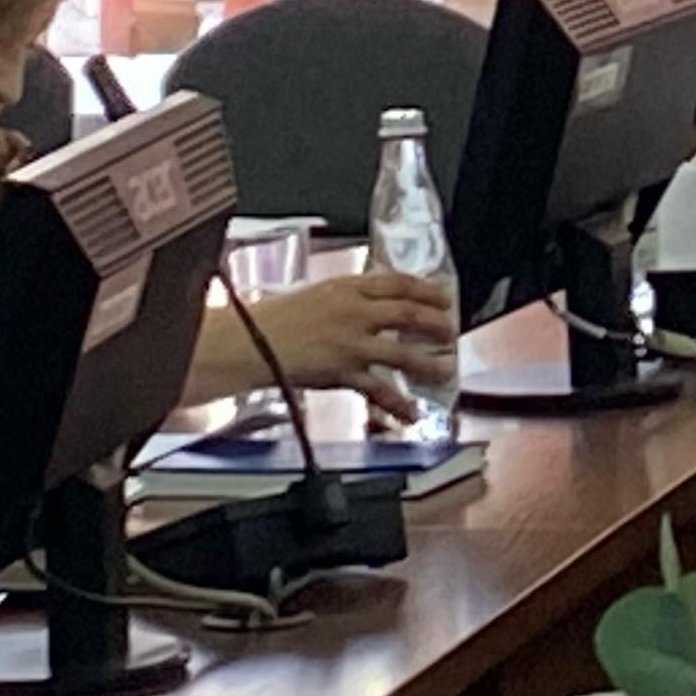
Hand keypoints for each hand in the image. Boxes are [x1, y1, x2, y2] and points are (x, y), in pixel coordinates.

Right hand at [243, 272, 461, 421]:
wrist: (244, 341)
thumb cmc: (271, 319)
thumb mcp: (314, 295)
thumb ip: (345, 299)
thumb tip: (370, 304)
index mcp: (347, 288)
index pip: (397, 283)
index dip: (425, 289)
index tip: (442, 295)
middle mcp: (355, 312)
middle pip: (409, 314)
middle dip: (436, 323)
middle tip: (450, 330)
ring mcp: (351, 343)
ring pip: (403, 353)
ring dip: (429, 363)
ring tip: (444, 370)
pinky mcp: (342, 371)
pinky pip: (377, 389)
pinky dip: (397, 403)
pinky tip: (411, 412)